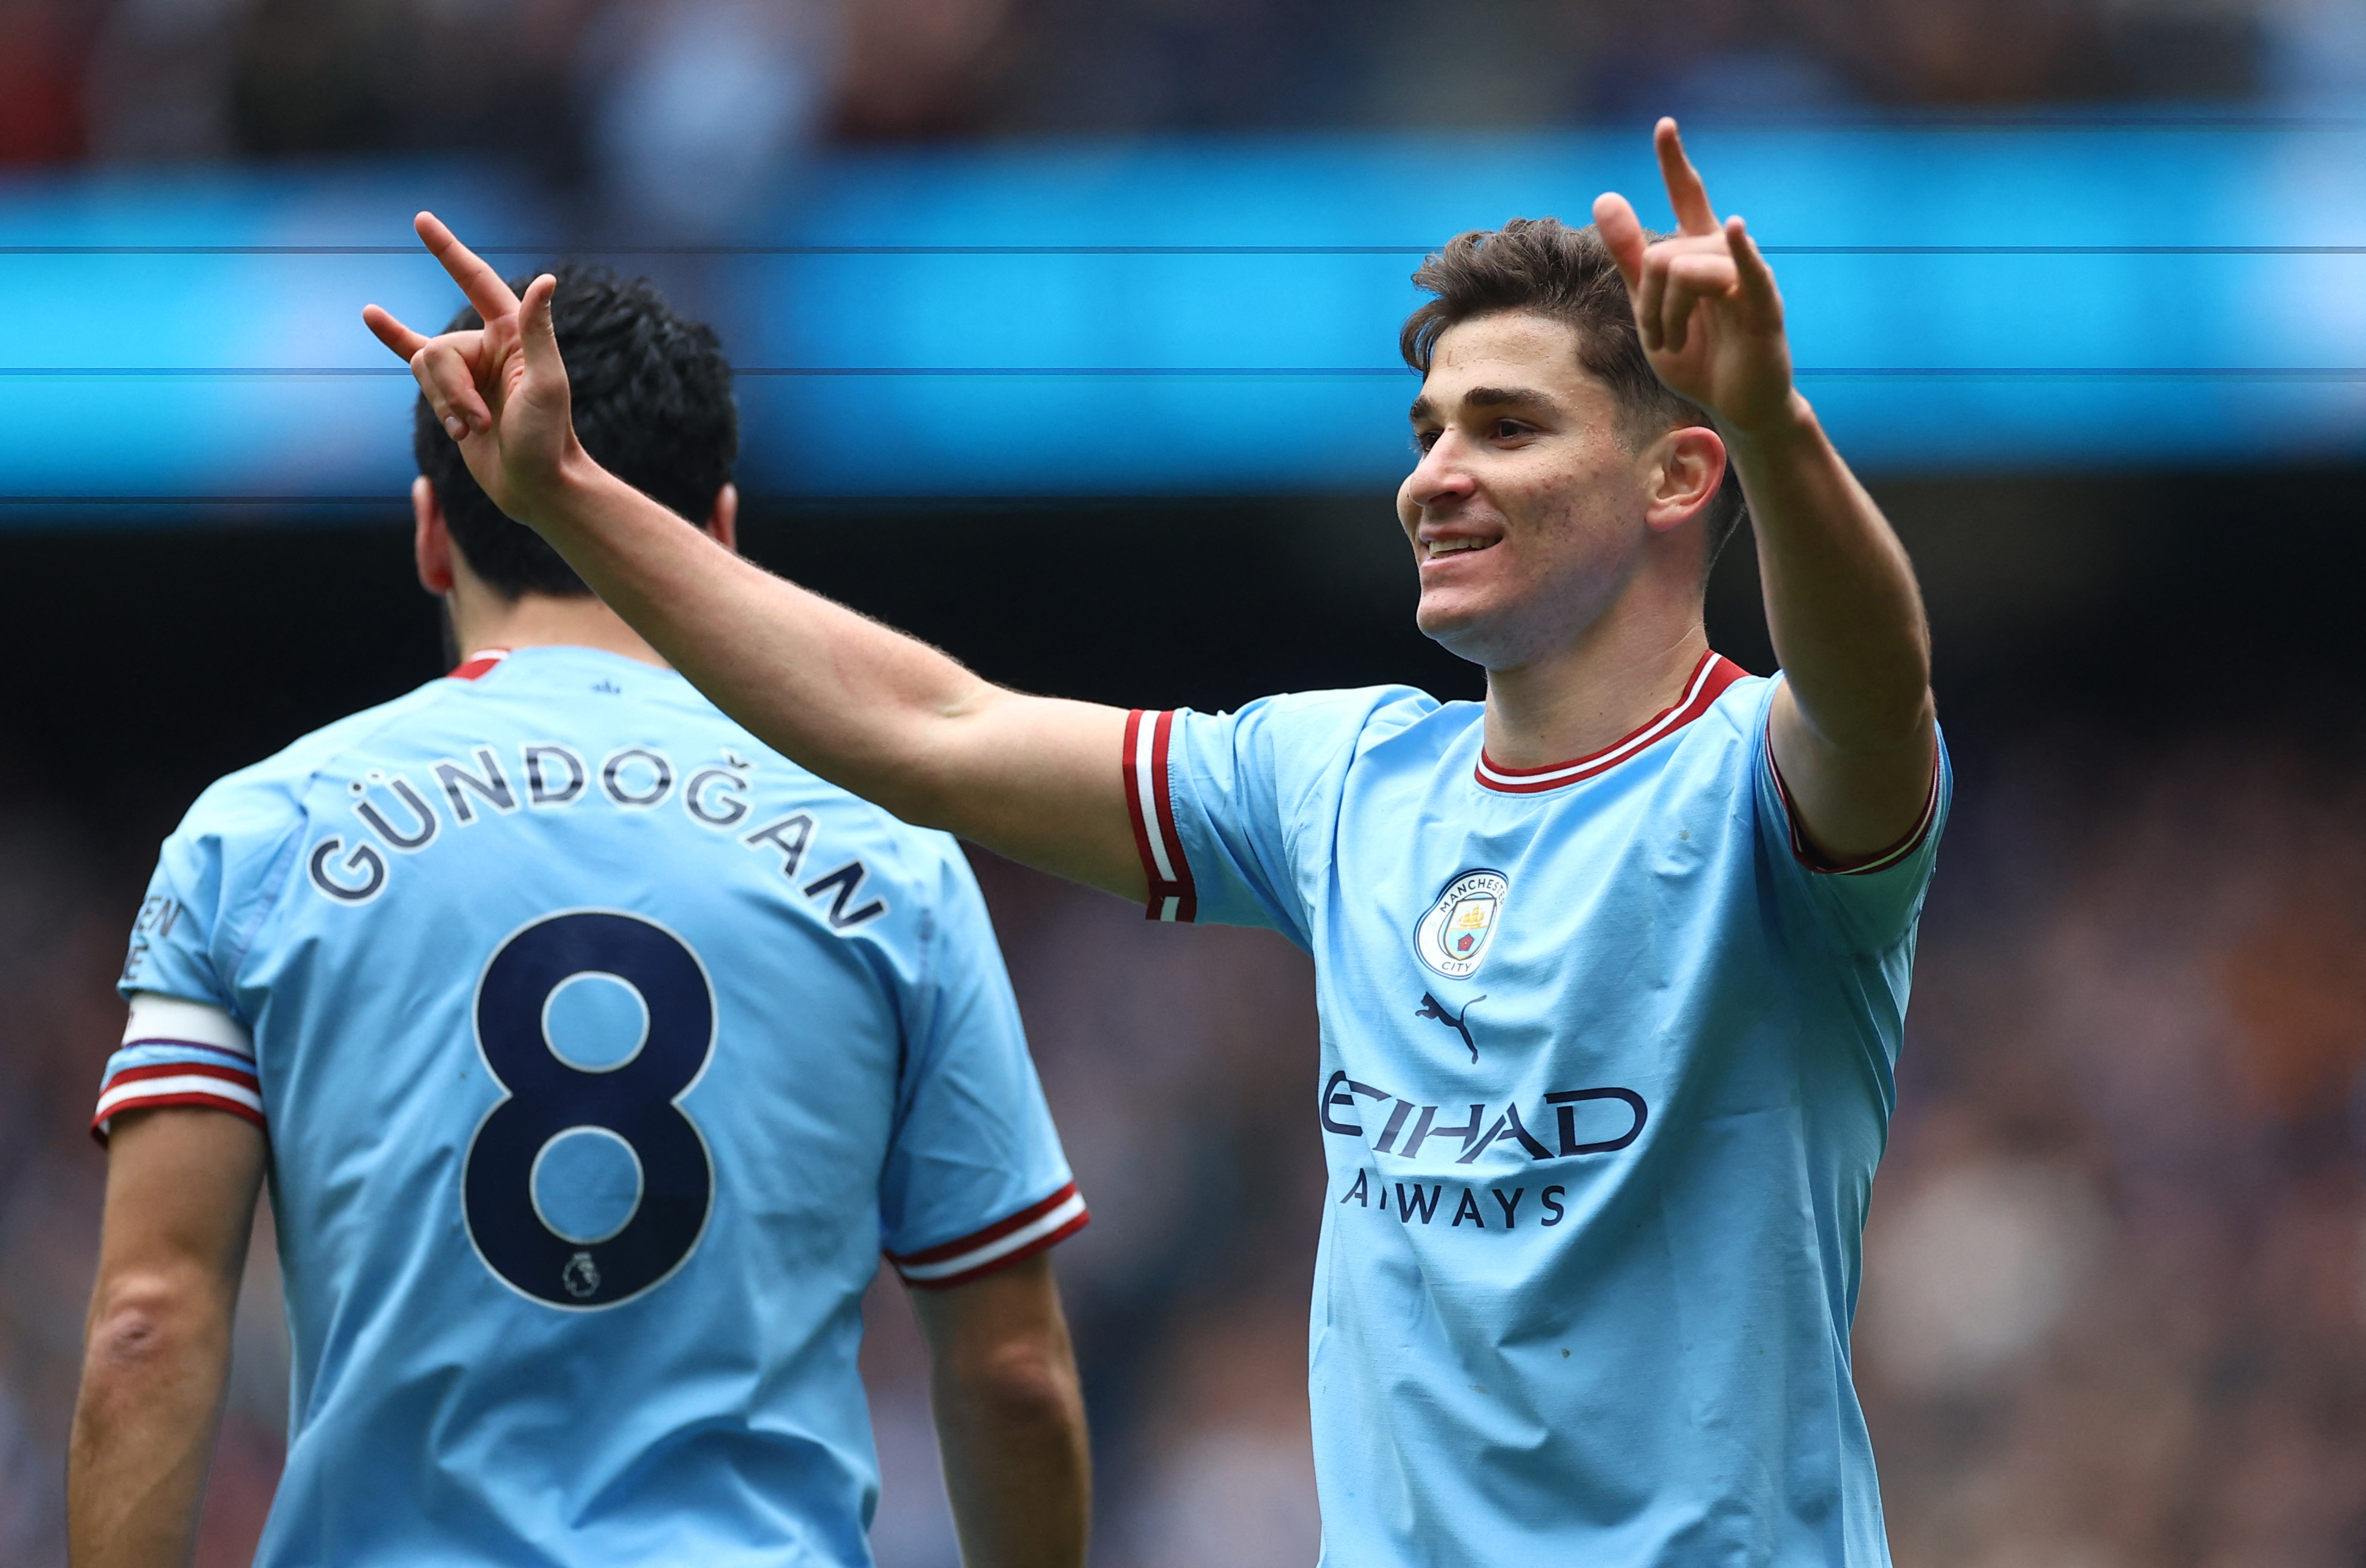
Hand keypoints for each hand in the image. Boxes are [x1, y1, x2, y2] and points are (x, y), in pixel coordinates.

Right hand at [362, 214, 579, 521]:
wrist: (535, 486)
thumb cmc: (549, 438)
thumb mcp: (547, 383)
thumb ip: (538, 331)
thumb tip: (545, 280)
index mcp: (513, 335)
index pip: (474, 280)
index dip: (447, 251)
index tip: (420, 220)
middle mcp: (488, 346)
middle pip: (438, 350)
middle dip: (451, 391)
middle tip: (480, 423)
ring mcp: (468, 370)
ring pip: (424, 370)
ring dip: (443, 406)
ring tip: (470, 432)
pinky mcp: (451, 395)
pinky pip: (414, 365)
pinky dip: (393, 340)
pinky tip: (371, 315)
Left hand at [1594, 120, 1795, 436]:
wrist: (1733, 406)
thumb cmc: (1697, 357)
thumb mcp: (1649, 307)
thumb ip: (1628, 255)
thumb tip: (1604, 195)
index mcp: (1698, 254)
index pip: (1687, 197)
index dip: (1674, 163)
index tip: (1664, 125)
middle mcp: (1725, 257)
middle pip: (1663, 254)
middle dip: (1647, 302)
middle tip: (1659, 337)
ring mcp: (1748, 279)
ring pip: (1685, 271)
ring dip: (1665, 317)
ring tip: (1672, 346)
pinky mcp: (1763, 309)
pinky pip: (1747, 275)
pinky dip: (1739, 252)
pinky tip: (1734, 227)